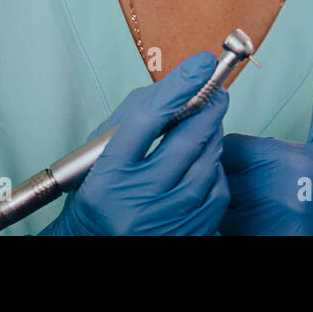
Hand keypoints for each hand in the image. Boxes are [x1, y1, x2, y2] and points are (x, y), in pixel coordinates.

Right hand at [38, 51, 229, 235]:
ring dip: (212, 136)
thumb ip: (131, 119)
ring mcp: (166, 221)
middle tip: (215, 91)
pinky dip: (214, 169)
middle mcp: (137, 202)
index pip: (148, 120)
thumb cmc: (97, 198)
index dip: (179, 86)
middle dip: (208, 106)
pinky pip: (218, 190)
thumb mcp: (98, 157)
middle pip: (187, 139)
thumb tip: (175, 85)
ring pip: (208, 162)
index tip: (202, 63)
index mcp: (107, 178)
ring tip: (204, 127)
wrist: (94, 248)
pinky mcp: (190, 233)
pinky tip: (203, 163)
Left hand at [220, 30, 312, 234]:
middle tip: (251, 172)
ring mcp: (262, 228)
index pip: (231, 144)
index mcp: (292, 163)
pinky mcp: (255, 245)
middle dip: (227, 168)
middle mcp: (274, 199)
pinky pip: (220, 228)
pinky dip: (229, 221)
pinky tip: (253, 214)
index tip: (255, 150)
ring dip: (225, 194)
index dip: (237, 144)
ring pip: (214, 200)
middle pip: (218, 171)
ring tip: (253, 192)